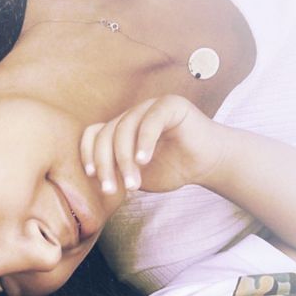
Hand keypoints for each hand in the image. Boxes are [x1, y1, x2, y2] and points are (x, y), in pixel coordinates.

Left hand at [80, 95, 226, 198]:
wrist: (207, 164)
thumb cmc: (172, 169)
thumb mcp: (136, 175)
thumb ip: (116, 172)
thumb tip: (93, 179)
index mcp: (121, 129)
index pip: (93, 134)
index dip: (88, 153)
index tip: (92, 175)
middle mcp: (132, 115)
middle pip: (106, 134)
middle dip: (105, 165)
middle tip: (110, 190)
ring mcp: (150, 107)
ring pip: (124, 129)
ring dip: (124, 160)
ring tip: (132, 185)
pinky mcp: (170, 105)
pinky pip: (151, 120)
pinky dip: (144, 141)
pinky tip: (144, 161)